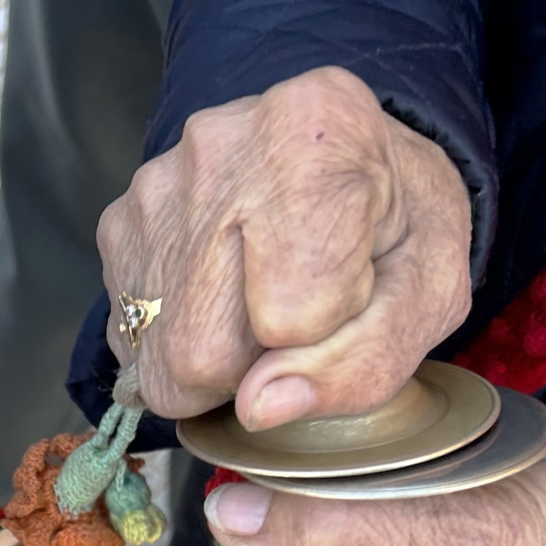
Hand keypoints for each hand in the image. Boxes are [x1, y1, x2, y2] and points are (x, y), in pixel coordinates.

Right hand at [98, 66, 471, 427]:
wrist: (349, 169)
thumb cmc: (395, 227)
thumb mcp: (428, 295)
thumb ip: (362, 362)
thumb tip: (258, 407)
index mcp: (315, 138)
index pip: (291, 317)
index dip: (325, 333)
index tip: (350, 287)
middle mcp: (217, 146)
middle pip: (201, 349)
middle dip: (254, 363)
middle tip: (303, 310)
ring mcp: (154, 184)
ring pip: (160, 352)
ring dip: (217, 352)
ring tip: (263, 294)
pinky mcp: (117, 223)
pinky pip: (133, 335)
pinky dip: (181, 335)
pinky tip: (224, 290)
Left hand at [206, 436, 545, 545]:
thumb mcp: (443, 533)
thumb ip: (326, 527)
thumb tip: (224, 512)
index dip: (321, 507)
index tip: (393, 485)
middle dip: (330, 501)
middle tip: (415, 484)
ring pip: (297, 532)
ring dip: (343, 491)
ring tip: (419, 489)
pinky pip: (321, 524)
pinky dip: (352, 492)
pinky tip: (404, 493)